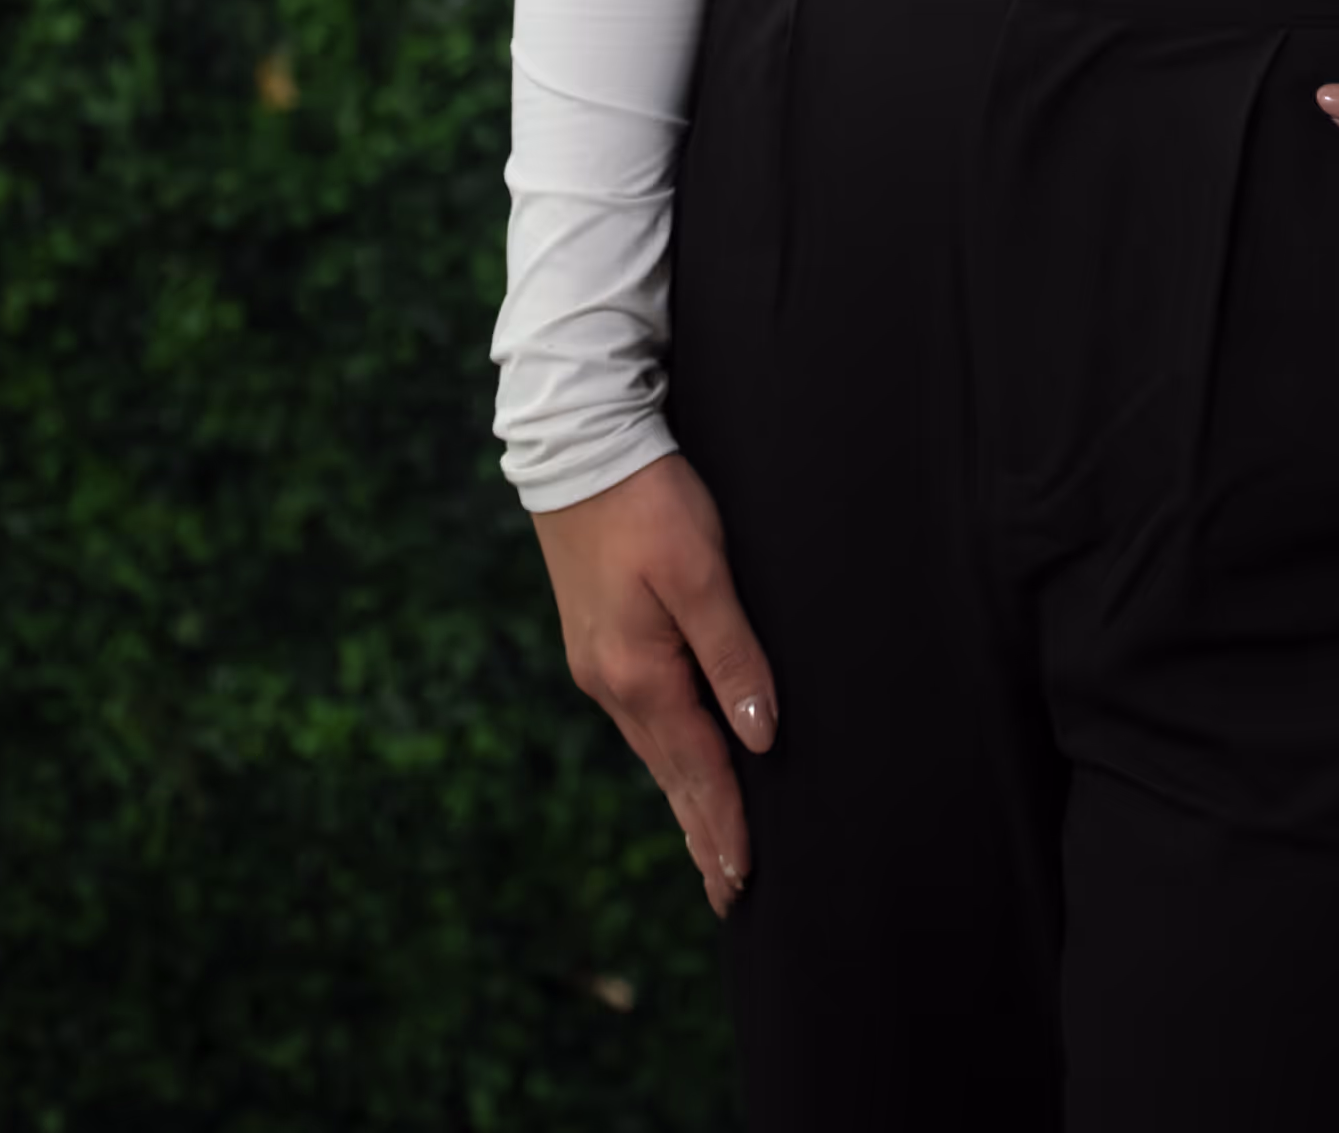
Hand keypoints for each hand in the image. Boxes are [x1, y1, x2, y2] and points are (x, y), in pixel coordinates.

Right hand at [531, 449, 776, 916]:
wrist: (578, 445)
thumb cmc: (649, 500)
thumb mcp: (701, 571)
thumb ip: (732, 654)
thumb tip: (760, 739)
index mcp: (639, 674)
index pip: (697, 769)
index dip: (724, 826)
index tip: (744, 882)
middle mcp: (611, 682)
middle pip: (671, 773)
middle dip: (702, 833)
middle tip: (731, 892)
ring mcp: (599, 664)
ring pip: (654, 749)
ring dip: (685, 799)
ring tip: (709, 847)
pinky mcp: (598, 641)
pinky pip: (641, 718)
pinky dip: (667, 755)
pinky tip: (678, 763)